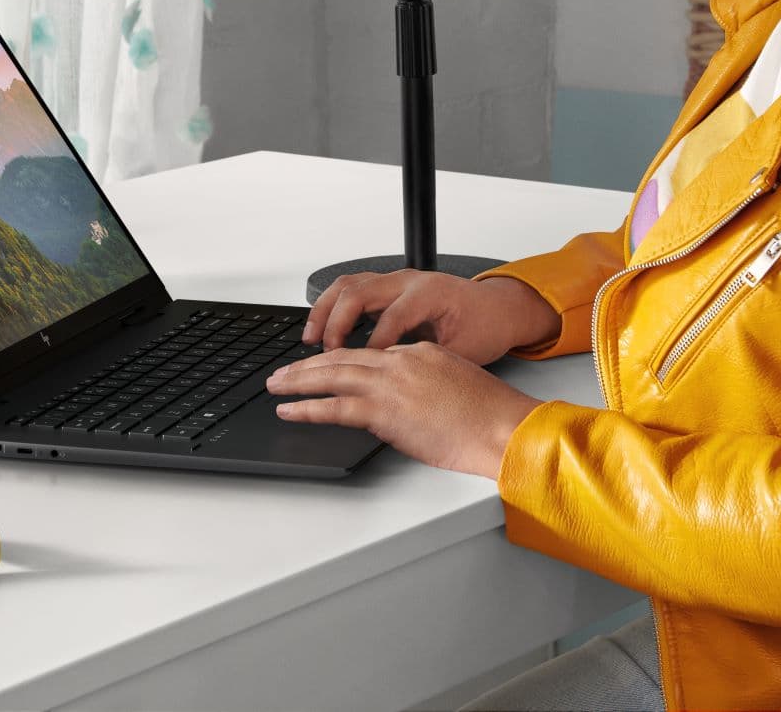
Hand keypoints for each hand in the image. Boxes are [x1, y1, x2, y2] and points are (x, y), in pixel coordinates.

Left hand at [266, 342, 542, 477]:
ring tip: (276, 387)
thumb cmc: (491, 415)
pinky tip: (290, 411)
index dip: (339, 360)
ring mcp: (391, 385)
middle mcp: (400, 361)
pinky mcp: (386, 412)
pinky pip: (335, 407)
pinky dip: (307, 408)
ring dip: (298, 382)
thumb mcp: (456, 383)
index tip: (321, 366)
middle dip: (308, 365)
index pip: (369, 353)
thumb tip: (408, 400)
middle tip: (283, 372)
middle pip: (342, 358)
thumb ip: (426, 384)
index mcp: (418, 352)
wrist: (504, 427)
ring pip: (331, 376)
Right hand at [302, 269, 560, 363]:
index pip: (390, 320)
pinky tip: (324, 331)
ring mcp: (397, 280)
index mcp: (430, 295)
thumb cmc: (485, 328)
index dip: (371, 349)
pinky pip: (352, 288)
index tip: (357, 376)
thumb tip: (400, 389)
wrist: (500, 309)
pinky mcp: (390, 286)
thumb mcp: (464, 353)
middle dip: (333, 325)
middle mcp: (409, 281)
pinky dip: (333, 307)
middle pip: (357, 293)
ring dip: (325, 312)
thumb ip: (429, 366)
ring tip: (309, 341)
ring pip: (348, 285)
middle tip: (320, 356)